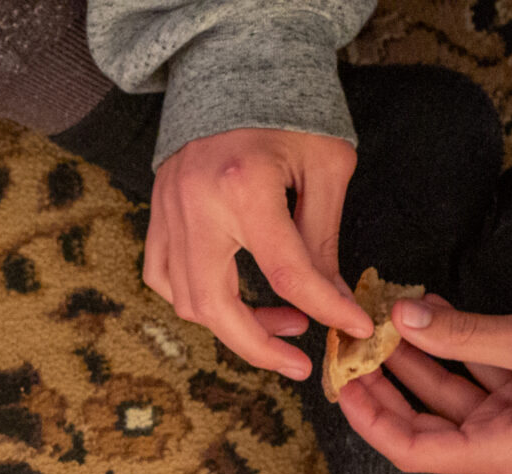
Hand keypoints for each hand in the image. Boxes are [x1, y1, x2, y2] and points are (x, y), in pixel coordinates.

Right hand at [146, 127, 365, 381]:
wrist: (232, 73)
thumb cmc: (288, 114)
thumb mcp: (325, 167)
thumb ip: (322, 238)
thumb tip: (328, 300)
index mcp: (244, 188)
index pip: (286, 273)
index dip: (325, 308)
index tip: (354, 329)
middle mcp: (196, 206)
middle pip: (217, 306)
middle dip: (260, 346)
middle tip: (298, 363)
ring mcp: (167, 213)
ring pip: (186, 300)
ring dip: (231, 325)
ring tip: (279, 323)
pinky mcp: (156, 214)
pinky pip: (162, 277)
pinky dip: (193, 300)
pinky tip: (228, 299)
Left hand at [336, 297, 511, 473]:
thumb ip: (464, 333)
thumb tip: (402, 315)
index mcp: (504, 456)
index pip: (414, 450)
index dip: (371, 418)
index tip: (345, 385)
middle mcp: (505, 453)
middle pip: (425, 424)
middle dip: (389, 383)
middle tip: (359, 347)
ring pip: (451, 397)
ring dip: (422, 358)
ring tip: (394, 320)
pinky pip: (481, 383)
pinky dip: (460, 351)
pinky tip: (436, 315)